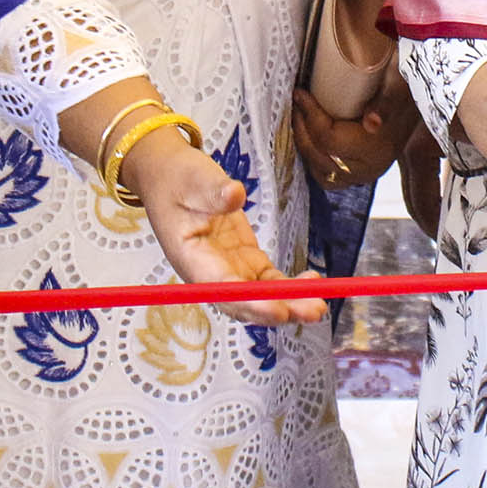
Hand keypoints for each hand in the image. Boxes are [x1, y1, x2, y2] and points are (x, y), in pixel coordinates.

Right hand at [130, 129, 326, 325]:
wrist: (168, 177)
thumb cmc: (177, 179)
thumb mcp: (193, 179)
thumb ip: (214, 191)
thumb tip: (235, 195)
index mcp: (191, 258)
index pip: (223, 289)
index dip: (251, 302)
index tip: (278, 309)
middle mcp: (209, 273)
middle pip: (245, 301)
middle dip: (279, 309)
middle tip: (313, 310)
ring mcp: (228, 268)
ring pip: (260, 296)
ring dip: (290, 303)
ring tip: (318, 306)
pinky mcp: (243, 260)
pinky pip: (268, 280)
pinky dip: (288, 286)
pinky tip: (311, 284)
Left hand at [294, 76, 417, 192]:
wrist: (418, 103)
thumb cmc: (405, 89)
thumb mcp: (399, 88)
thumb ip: (386, 103)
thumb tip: (372, 122)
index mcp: (378, 149)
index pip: (331, 140)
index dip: (310, 116)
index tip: (300, 93)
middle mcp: (369, 168)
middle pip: (321, 155)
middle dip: (302, 127)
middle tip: (295, 102)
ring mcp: (363, 176)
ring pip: (320, 170)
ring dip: (304, 144)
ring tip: (299, 118)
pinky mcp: (357, 176)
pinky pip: (327, 177)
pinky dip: (313, 159)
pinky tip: (309, 138)